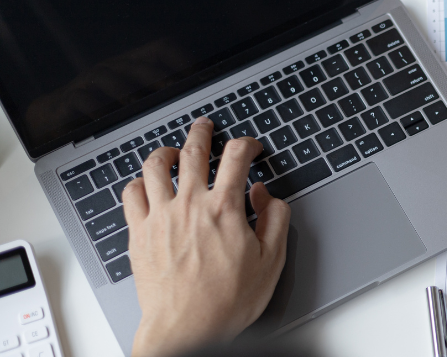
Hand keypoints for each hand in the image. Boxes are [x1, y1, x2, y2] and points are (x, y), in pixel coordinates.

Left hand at [124, 117, 290, 356]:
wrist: (188, 328)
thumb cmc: (227, 301)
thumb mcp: (272, 261)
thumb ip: (275, 220)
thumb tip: (267, 195)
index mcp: (225, 209)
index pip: (237, 157)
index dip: (248, 144)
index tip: (251, 148)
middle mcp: (190, 205)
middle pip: (194, 151)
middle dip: (203, 133)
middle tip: (206, 127)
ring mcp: (160, 217)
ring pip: (156, 165)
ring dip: (167, 151)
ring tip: (174, 151)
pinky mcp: (139, 233)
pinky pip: (131, 193)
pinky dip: (139, 182)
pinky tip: (146, 184)